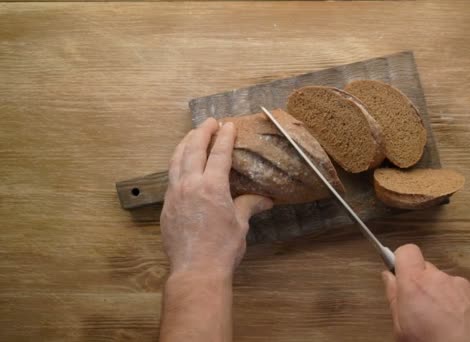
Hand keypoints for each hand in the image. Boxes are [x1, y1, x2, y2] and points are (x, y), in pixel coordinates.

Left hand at [160, 118, 272, 276]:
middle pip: (193, 149)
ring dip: (185, 144)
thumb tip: (265, 200)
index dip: (224, 137)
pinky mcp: (167, 207)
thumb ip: (249, 206)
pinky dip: (177, 164)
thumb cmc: (222, 249)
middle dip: (202, 132)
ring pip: (176, 160)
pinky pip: (170, 177)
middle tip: (209, 122)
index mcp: (212, 187)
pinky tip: (181, 164)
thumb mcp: (240, 225)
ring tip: (191, 135)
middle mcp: (190, 185)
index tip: (228, 125)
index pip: (219, 154)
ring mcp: (175, 195)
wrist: (196, 270)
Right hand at [382, 244, 469, 341]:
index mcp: (416, 283)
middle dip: (421, 284)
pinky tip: (457, 324)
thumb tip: (389, 278)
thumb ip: (394, 298)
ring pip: (444, 282)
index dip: (401, 261)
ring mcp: (462, 285)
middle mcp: (440, 279)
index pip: (406, 251)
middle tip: (419, 308)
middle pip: (426, 269)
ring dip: (441, 296)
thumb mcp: (401, 329)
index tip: (399, 275)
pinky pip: (462, 292)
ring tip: (441, 321)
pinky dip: (458, 304)